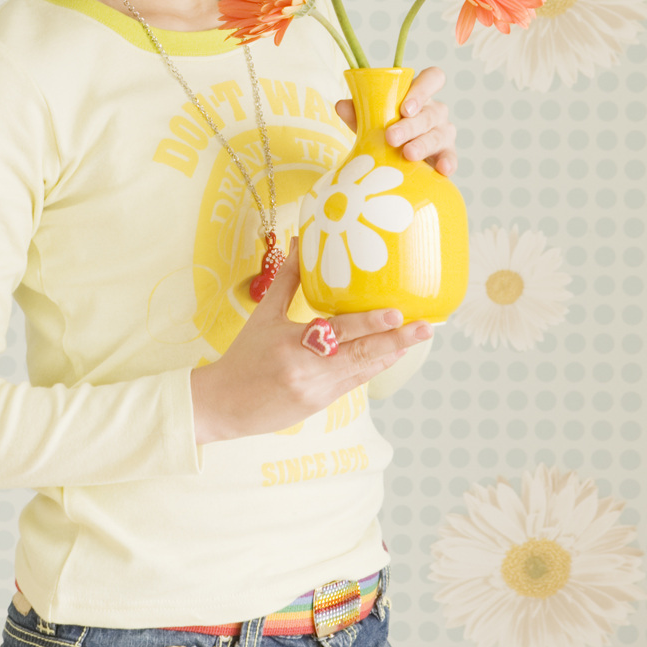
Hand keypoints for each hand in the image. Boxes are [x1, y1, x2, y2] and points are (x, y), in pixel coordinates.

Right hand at [190, 239, 432, 444]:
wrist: (223, 406)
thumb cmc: (243, 357)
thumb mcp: (263, 315)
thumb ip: (288, 279)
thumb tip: (302, 240)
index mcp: (291, 345)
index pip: (338, 332)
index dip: (370, 323)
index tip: (398, 313)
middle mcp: (308, 371)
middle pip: (361, 355)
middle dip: (397, 341)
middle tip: (424, 328)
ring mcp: (318, 392)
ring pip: (363, 371)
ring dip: (391, 354)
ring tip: (416, 337)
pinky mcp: (321, 405)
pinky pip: (354, 383)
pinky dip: (373, 366)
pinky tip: (391, 354)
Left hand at [335, 64, 457, 177]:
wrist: (394, 158)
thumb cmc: (385, 130)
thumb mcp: (370, 121)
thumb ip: (358, 112)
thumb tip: (341, 105)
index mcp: (419, 94)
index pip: (433, 79)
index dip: (422, 89)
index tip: (404, 107)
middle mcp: (435, 111)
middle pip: (430, 112)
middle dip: (410, 125)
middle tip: (391, 137)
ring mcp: (443, 132)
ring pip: (439, 134)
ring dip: (423, 144)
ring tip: (408, 154)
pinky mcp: (446, 155)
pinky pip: (451, 157)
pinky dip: (449, 162)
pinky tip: (442, 170)